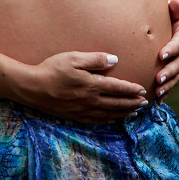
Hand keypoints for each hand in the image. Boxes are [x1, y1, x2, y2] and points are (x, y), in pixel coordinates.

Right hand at [18, 51, 147, 123]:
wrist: (33, 88)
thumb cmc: (53, 68)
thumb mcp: (74, 58)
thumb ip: (95, 59)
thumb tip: (115, 60)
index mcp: (92, 85)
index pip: (117, 88)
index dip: (131, 90)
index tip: (142, 90)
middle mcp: (90, 100)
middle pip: (116, 103)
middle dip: (132, 103)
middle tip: (145, 104)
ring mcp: (82, 110)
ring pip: (108, 114)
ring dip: (123, 113)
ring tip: (134, 113)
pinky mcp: (74, 116)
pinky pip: (96, 121)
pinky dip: (108, 121)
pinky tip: (112, 119)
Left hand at [155, 0, 178, 100]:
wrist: (171, 24)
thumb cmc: (171, 16)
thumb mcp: (175, 11)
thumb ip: (176, 8)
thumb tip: (176, 2)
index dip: (172, 49)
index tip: (161, 54)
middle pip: (178, 64)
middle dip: (169, 72)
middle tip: (158, 78)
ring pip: (175, 77)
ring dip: (167, 86)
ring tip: (157, 92)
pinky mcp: (175, 72)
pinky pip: (171, 84)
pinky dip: (165, 93)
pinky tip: (157, 101)